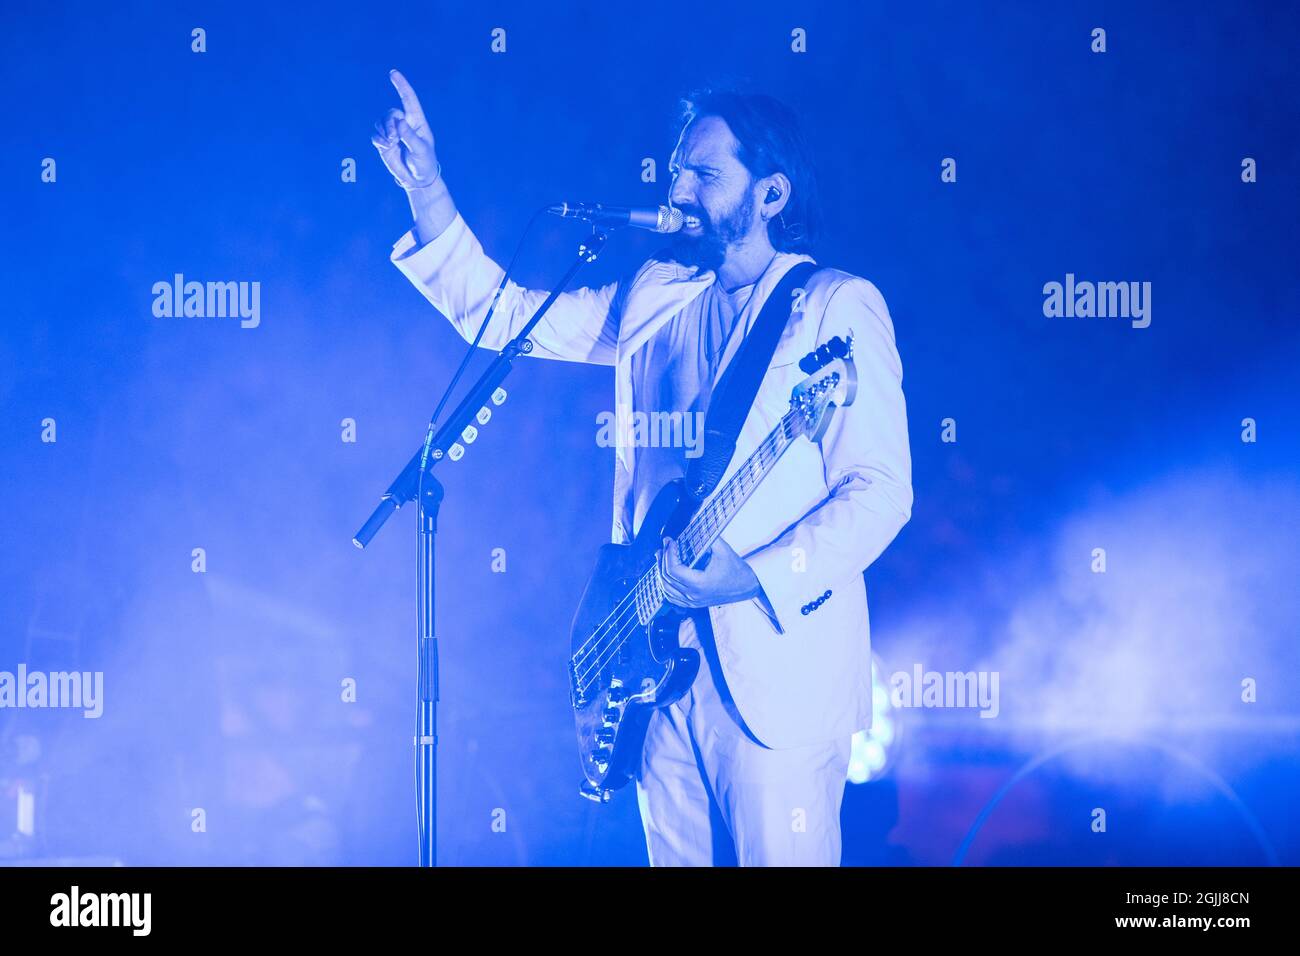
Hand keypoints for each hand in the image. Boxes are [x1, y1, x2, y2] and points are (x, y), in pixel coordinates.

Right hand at [372, 70, 439, 189]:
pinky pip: (375, 134)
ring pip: (380, 122)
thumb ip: (410, 137)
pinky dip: (378, 140)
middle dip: (389, 124)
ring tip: (391, 143)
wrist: (417, 179)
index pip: (409, 99)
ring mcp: (393, 132)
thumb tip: (400, 122)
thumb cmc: (424, 163)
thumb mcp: (421, 151)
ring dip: (383, 132)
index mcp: (417, 122)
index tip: (393, 73)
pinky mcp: (383, 142)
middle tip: (394, 138)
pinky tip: (386, 147)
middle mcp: (404, 124)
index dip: (401, 86)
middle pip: (390, 113)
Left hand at [659, 536, 761, 609]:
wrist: (747, 586)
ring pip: (666, 589)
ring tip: (661, 556)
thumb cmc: (736, 569)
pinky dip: (665, 585)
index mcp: (699, 583)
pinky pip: (672, 597)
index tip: (671, 541)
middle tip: (665, 545)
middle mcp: (693, 595)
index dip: (669, 553)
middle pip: (667, 578)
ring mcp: (693, 602)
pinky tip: (664, 574)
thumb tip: (692, 521)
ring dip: (661, 572)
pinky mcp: (693, 603)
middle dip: (663, 559)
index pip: (673, 569)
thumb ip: (706, 536)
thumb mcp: (722, 549)